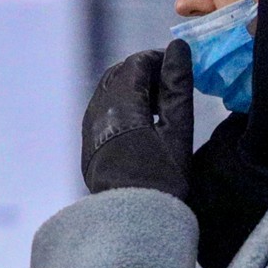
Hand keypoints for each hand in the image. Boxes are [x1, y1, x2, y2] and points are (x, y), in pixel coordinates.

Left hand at [81, 39, 193, 198]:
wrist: (131, 219)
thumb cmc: (161, 177)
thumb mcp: (178, 130)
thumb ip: (177, 87)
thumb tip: (179, 49)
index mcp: (120, 103)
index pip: (136, 63)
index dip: (159, 60)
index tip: (178, 70)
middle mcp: (98, 109)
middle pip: (120, 74)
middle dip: (145, 74)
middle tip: (171, 87)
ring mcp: (89, 126)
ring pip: (109, 91)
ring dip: (133, 90)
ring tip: (160, 106)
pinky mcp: (88, 142)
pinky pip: (103, 110)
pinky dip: (122, 106)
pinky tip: (142, 124)